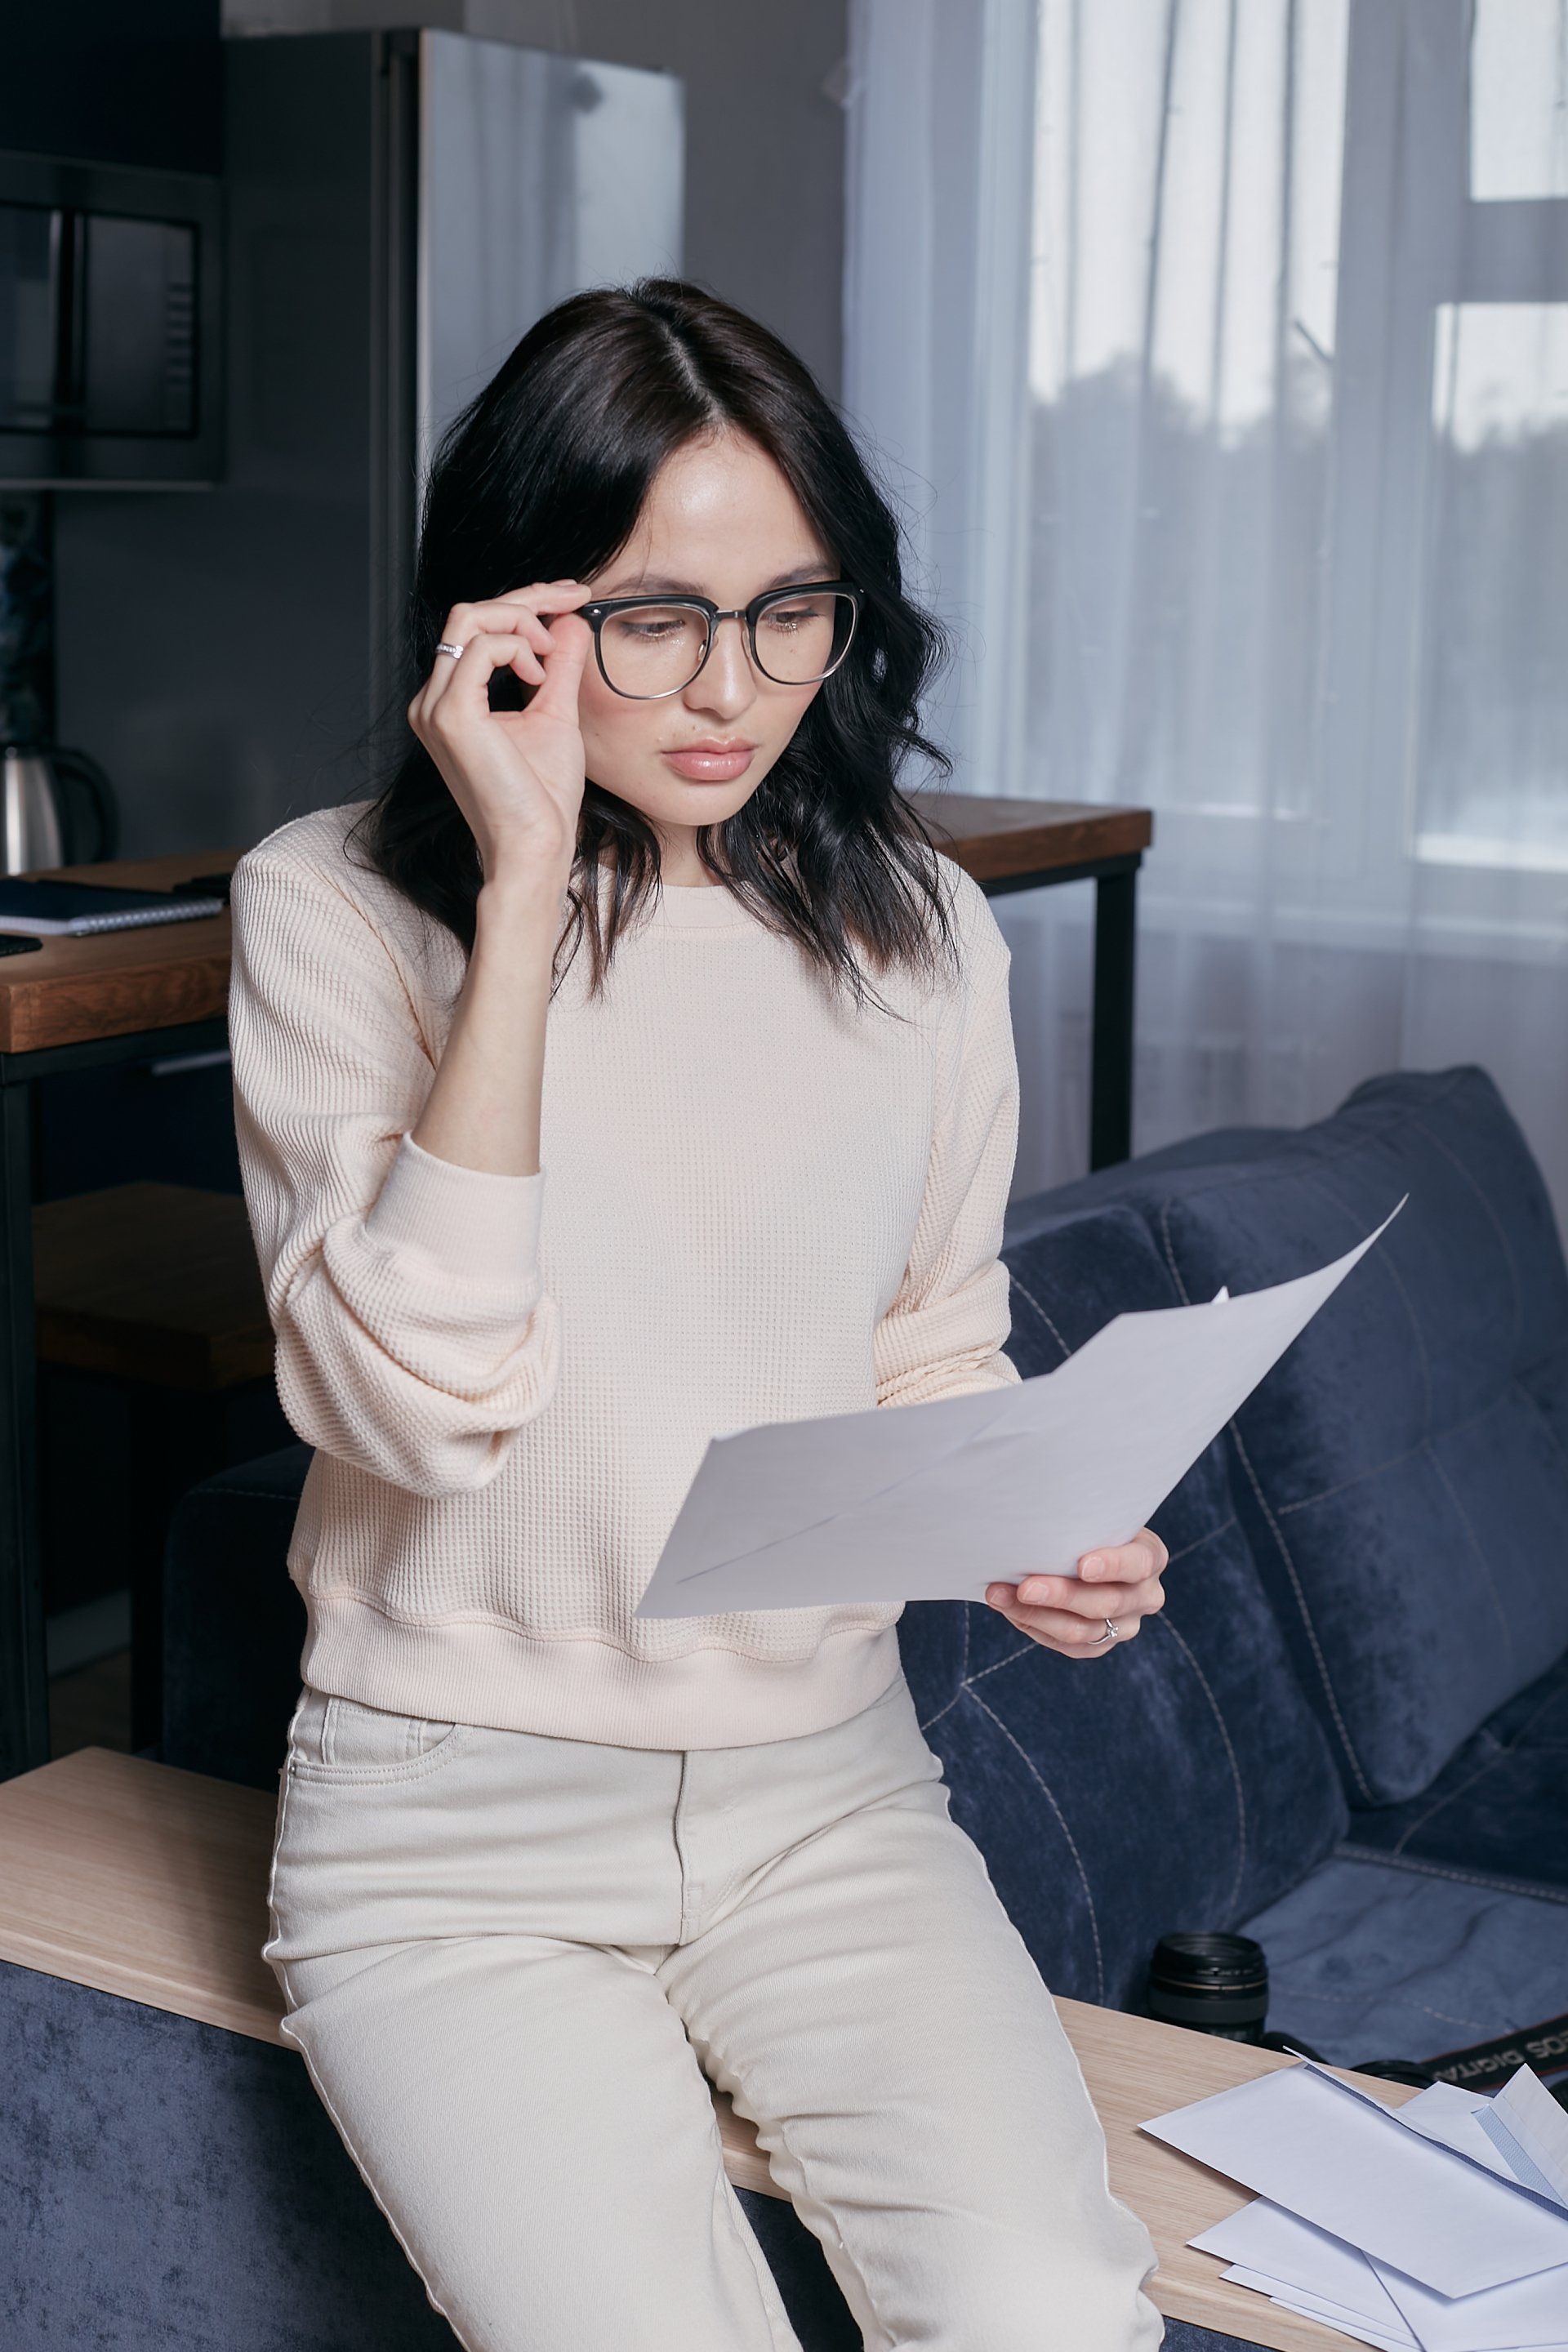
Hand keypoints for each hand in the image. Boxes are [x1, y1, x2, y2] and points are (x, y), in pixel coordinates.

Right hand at [407, 582, 592, 892]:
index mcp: (451, 700)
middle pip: (470, 613)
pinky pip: (481, 648)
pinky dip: (518, 647)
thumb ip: (560, 666)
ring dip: (522, 619)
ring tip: (553, 654)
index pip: (478, 628)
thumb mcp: (555, 714)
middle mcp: (432, 699)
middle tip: (576, 597)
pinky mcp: (451, 715)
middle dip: (528, 596)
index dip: (526, 602)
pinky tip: (540, 677)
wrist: (533, 848)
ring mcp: (435, 706)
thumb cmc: (541, 798)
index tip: (572, 596)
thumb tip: (570, 622)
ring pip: (470, 618)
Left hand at [984, 1528, 1169, 1657]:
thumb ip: (1078, 1514)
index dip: (1113, 1565)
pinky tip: (1008, 1609)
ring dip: (1036, 1614)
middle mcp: (1146, 1595)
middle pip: (1106, 1602)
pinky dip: (1034, 1626)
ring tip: (999, 1595)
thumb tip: (1034, 1506)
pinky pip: (1067, 1646)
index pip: (1139, 1562)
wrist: (1080, 1550)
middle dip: (1061, 1595)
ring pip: (1082, 1631)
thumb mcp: (1093, 1513)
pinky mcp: (1100, 1645)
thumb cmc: (1084, 1524)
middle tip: (1024, 1586)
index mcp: (1150, 1557)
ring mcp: (1125, 1625)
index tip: (1082, 1564)